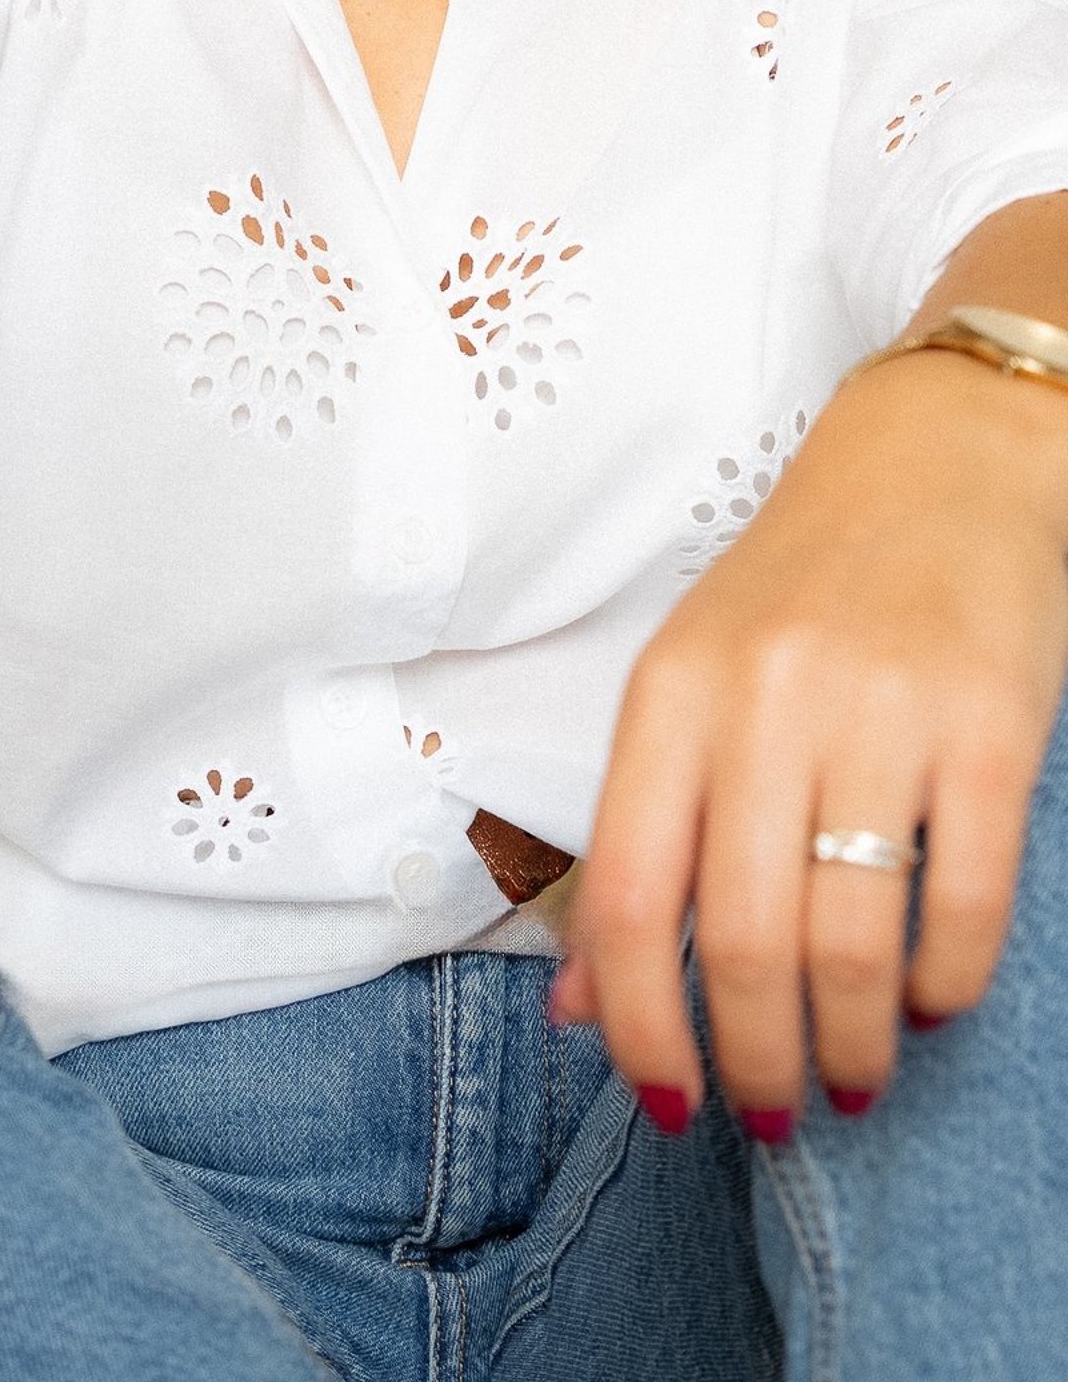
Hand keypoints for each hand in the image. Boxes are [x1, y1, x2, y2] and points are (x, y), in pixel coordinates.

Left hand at [550, 351, 1067, 1134]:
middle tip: (777, 1112)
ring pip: (851, 939)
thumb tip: (580, 1006)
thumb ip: (638, 837)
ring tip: (857, 1075)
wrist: (938, 459)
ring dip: (854, 1043)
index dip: (639, 1025)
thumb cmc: (800, 592)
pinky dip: (948, 985)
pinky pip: (966, 901)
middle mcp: (764, 699)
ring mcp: (882, 710)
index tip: (667, 1102)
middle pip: (742, 939)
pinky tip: (934, 1006)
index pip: (626, 896)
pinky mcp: (992, 723)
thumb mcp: (690, 686)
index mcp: (670, 693)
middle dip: (757, 1061)